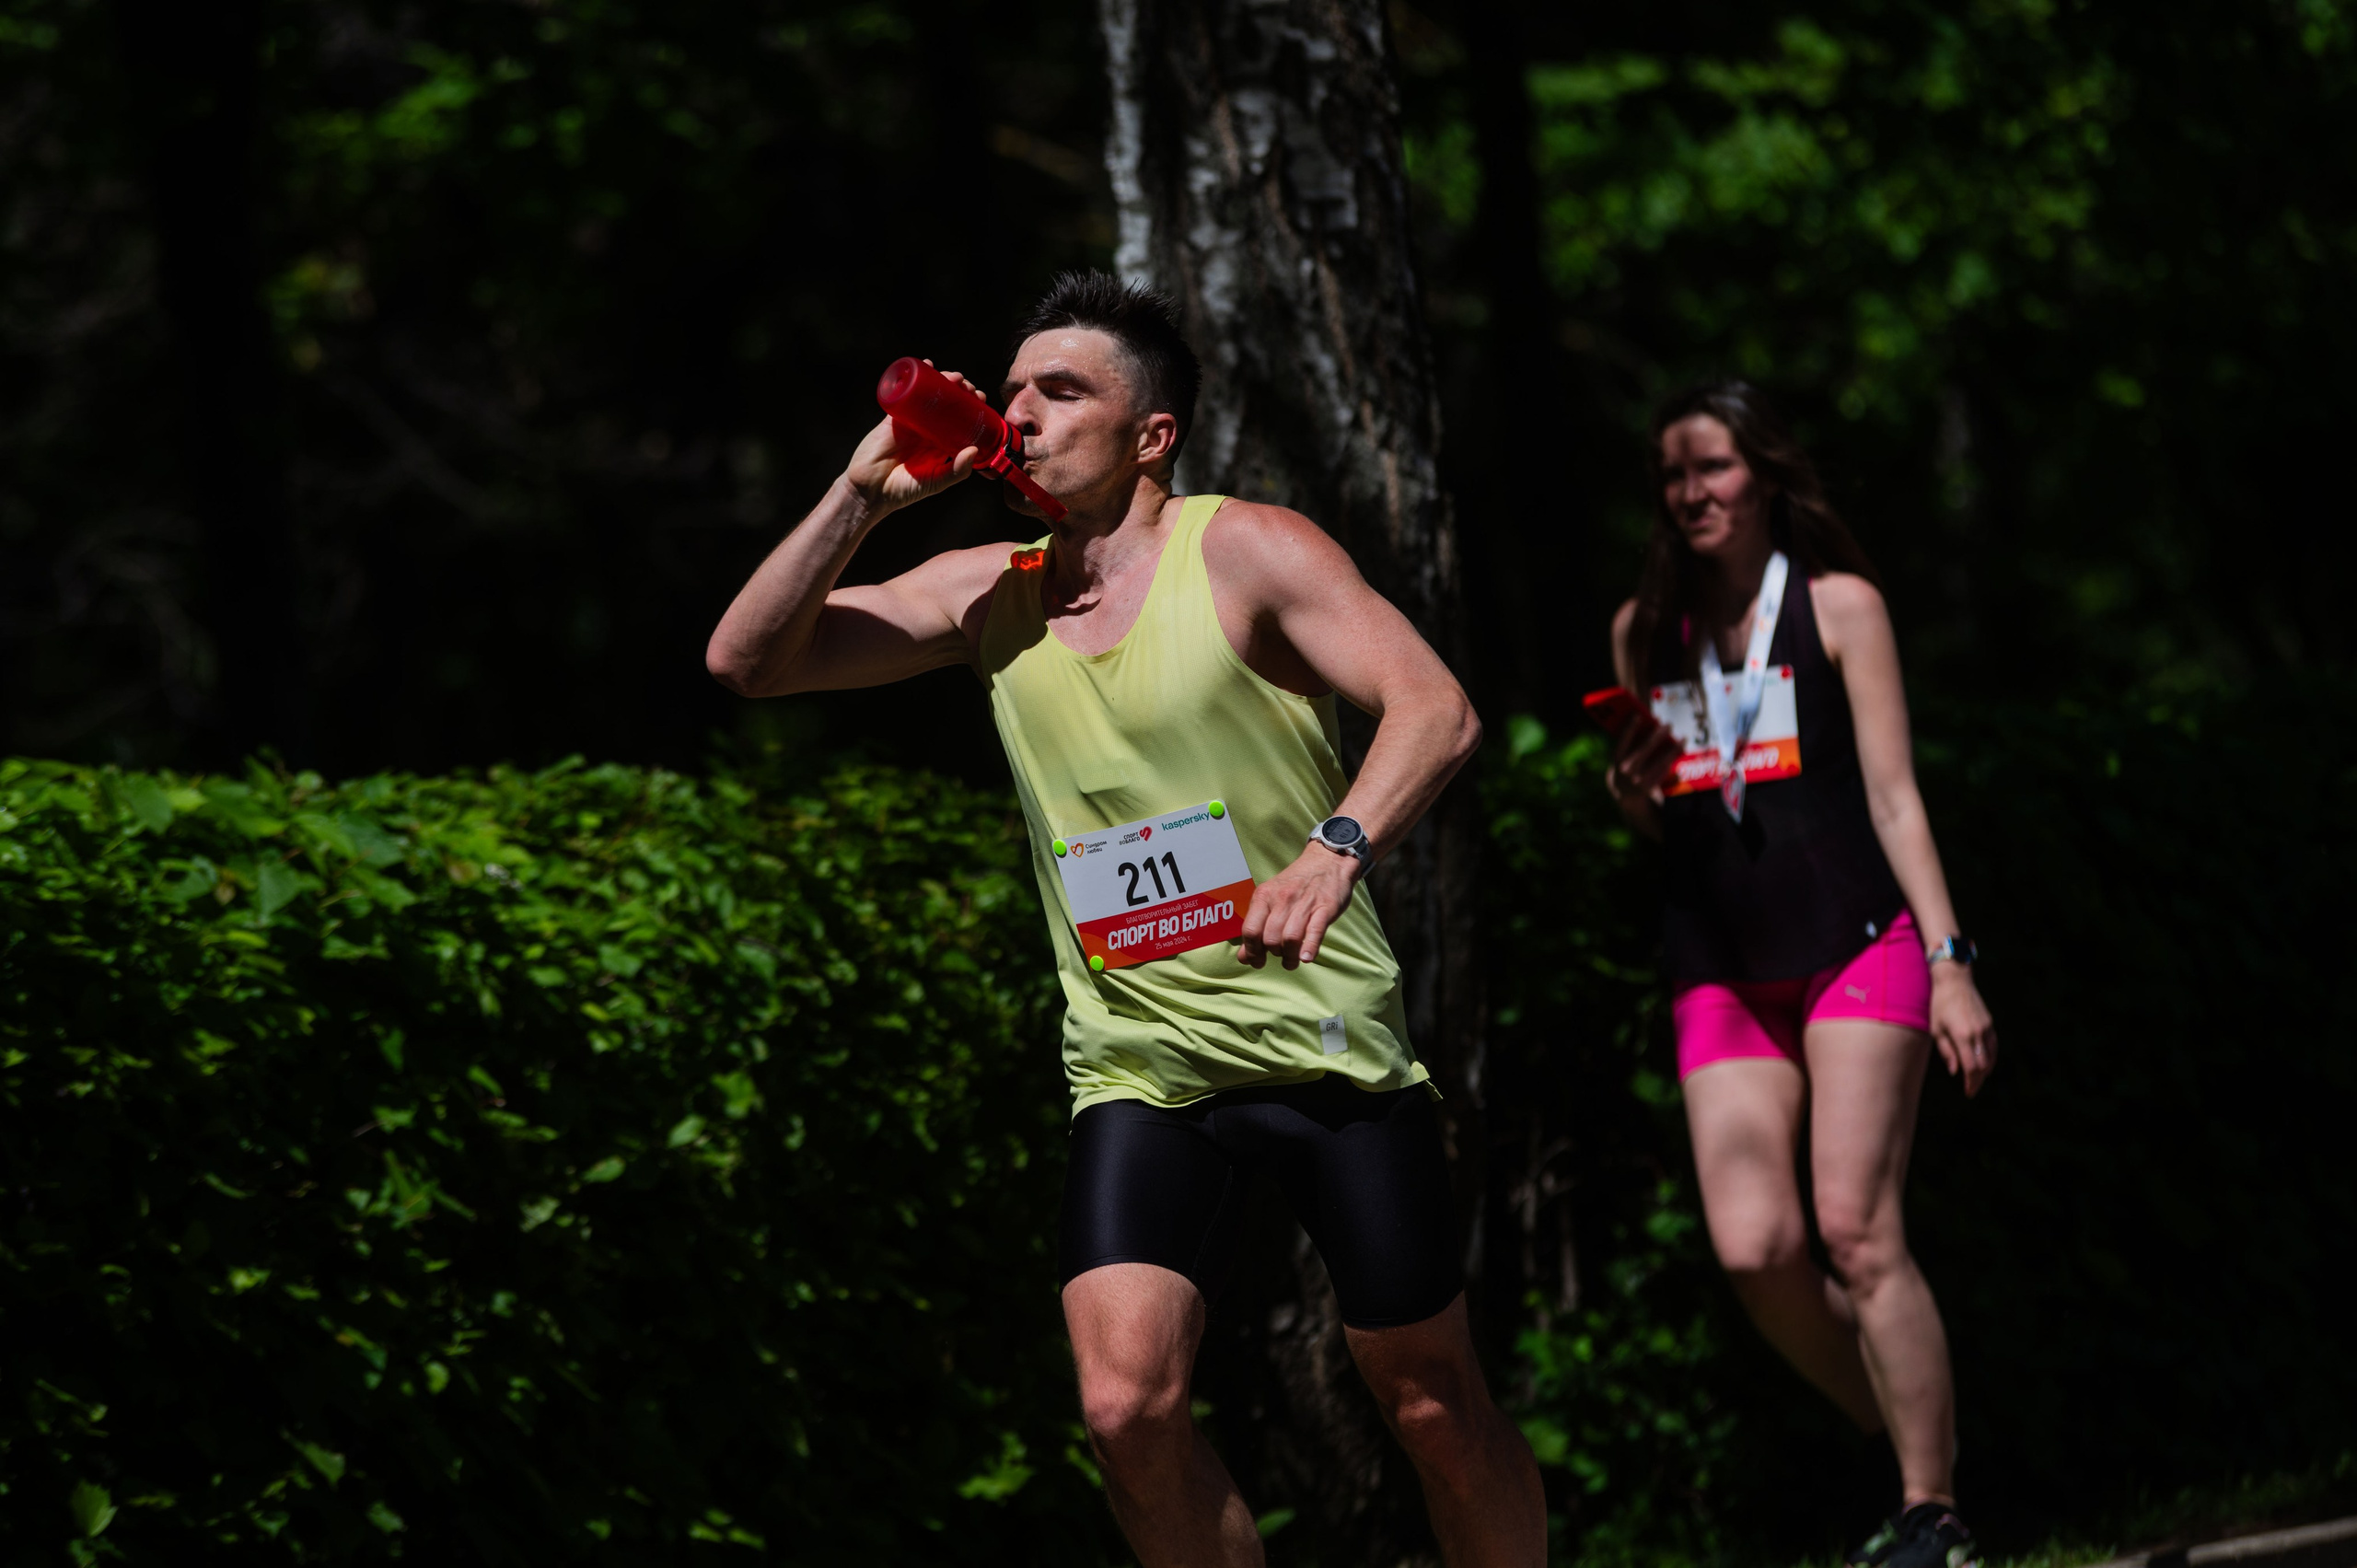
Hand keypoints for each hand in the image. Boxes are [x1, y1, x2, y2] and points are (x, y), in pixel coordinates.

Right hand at [844, 362, 981, 512]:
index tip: (981, 399)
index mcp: (941, 443)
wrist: (871, 490)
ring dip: (943, 380)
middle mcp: (928, 429)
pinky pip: (905, 392)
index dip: (972, 406)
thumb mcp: (936, 481)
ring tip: (954, 378)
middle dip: (961, 390)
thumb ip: (957, 471)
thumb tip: (975, 449)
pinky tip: (927, 365)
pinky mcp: (894, 415)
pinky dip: (915, 376)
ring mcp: (911, 420)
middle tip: (969, 388)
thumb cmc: (904, 490)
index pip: (961, 419)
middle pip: (947, 402)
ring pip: (929, 393)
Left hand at [1237, 845, 1360, 969]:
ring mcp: (1304, 903)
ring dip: (1290, 957)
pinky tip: (1306, 957)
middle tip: (1279, 957)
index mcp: (1264, 895)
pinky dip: (1309, 948)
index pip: (1250, 930)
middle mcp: (1282, 899)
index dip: (1251, 951)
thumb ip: (1257, 926)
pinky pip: (1315, 931)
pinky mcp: (1325, 907)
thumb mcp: (1271, 898)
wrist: (1328, 860)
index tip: (1257, 961)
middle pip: (1270, 938)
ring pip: (1290, 938)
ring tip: (1292, 961)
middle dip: (1273, 954)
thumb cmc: (1297, 884)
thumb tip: (1244, 957)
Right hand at [1605, 711, 1678, 805]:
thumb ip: (1632, 742)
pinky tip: (1680, 751)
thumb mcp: (1622, 755)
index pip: (1623, 740)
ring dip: (1673, 749)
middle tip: (1669, 724)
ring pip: (1660, 762)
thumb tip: (1652, 725)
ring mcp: (1638, 780)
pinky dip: (1673, 761)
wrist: (1624, 792)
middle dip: (1658, 735)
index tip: (1638, 715)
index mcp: (1617, 759)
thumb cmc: (1626, 765)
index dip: (1630, 728)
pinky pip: (1664, 772)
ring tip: (1683, 738)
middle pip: (1645, 749)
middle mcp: (1627, 769)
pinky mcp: (1649, 787)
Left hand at [1929, 963, 1996, 1096]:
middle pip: (1984, 1065)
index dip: (1971, 1082)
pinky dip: (1990, 1058)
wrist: (1955, 981)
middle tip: (1971, 1090)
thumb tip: (1955, 1071)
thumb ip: (1946, 1051)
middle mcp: (1977, 1033)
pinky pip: (1993, 1046)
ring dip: (1985, 1071)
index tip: (1968, 1092)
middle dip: (1978, 1080)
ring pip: (1991, 1057)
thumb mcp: (1936, 1029)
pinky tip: (1984, 1065)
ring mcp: (1986, 1028)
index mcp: (1962, 1035)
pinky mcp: (1990, 1023)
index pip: (1972, 1067)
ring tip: (1976, 1080)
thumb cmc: (1940, 1005)